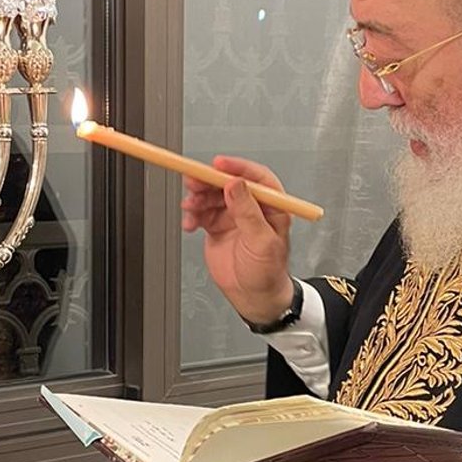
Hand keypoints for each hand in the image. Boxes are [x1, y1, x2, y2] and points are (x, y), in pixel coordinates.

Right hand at [181, 155, 292, 325]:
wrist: (253, 296)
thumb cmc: (267, 273)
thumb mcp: (261, 242)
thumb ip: (248, 212)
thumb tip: (236, 185)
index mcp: (271, 206)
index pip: (255, 178)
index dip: (236, 167)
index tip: (218, 165)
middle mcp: (252, 207)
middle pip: (228, 182)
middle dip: (209, 181)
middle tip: (193, 181)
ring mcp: (233, 215)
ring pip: (212, 195)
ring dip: (198, 198)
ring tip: (190, 207)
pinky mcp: (217, 225)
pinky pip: (201, 212)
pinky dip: (193, 215)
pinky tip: (190, 223)